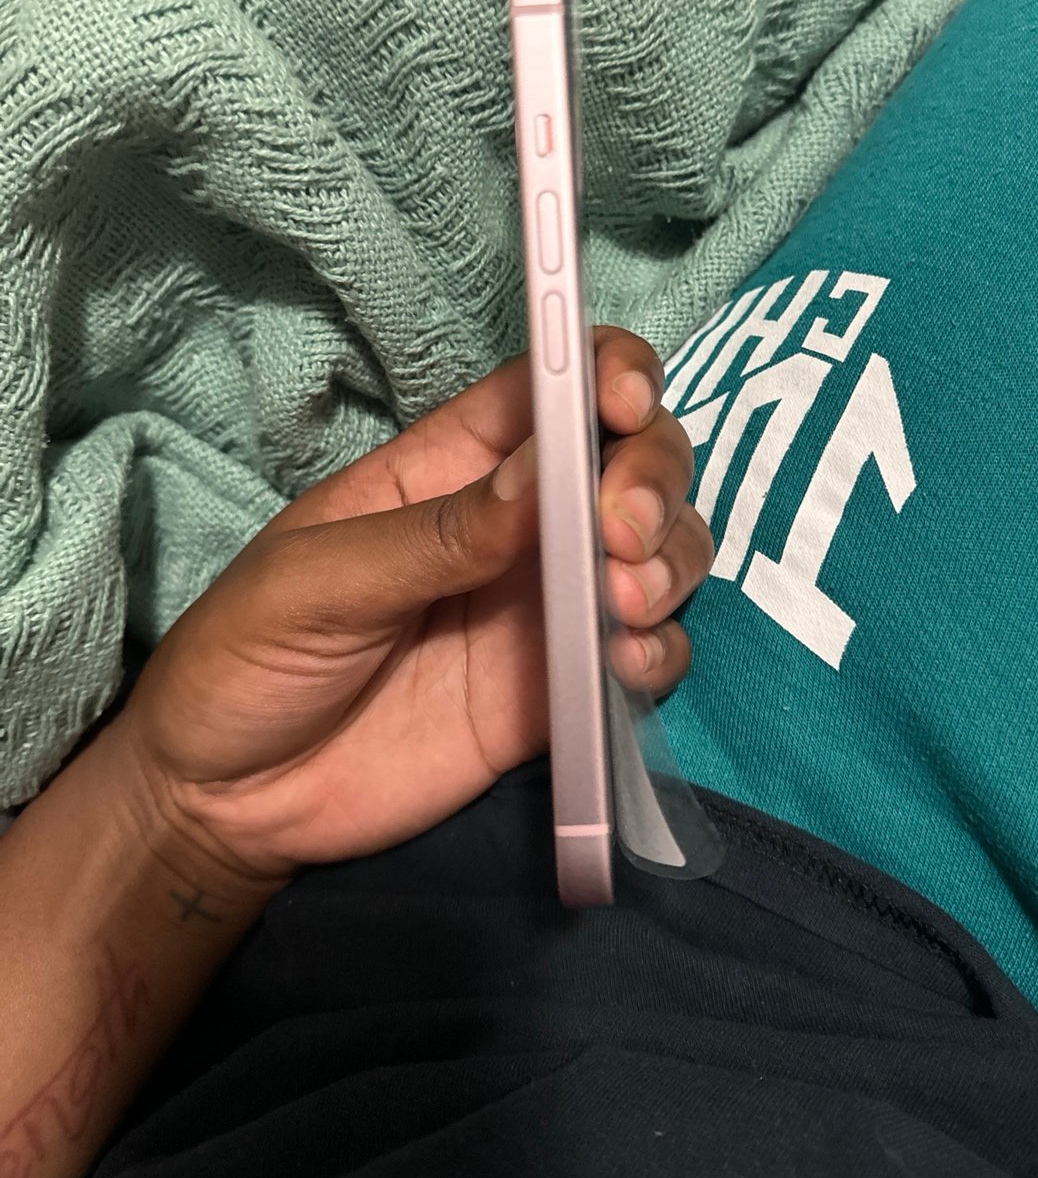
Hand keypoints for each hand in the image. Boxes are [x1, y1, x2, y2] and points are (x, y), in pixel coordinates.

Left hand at [117, 329, 711, 883]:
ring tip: (624, 604)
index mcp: (450, 466)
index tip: (626, 403)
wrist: (228, 804)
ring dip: (670, 561)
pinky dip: (660, 652)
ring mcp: (546, 609)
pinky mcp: (561, 694)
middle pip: (631, 460)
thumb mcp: (318, 581)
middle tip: (620, 533)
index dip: (608, 373)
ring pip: (660, 550)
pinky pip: (646, 656)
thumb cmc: (245, 658)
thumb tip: (544, 473)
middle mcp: (517, 526)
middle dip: (653, 477)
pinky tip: (625, 668)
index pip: (552, 387)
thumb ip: (436, 534)